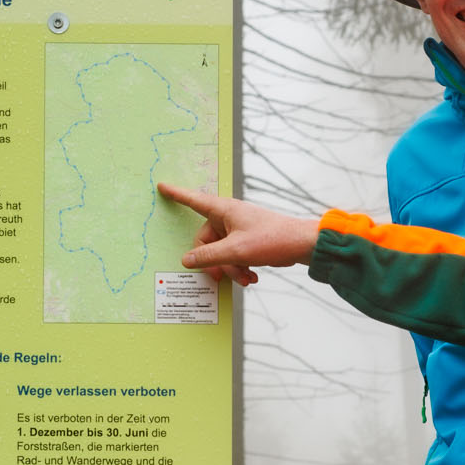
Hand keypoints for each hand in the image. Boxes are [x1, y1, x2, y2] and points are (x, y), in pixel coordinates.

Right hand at [157, 182, 321, 285]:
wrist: (301, 244)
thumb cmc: (271, 240)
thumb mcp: (236, 251)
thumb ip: (208, 256)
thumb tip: (186, 260)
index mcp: (224, 210)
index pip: (193, 200)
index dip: (177, 194)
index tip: (162, 186)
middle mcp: (229, 217)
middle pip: (207, 241)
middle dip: (216, 262)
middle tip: (224, 276)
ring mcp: (239, 229)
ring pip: (221, 251)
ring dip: (230, 268)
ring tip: (245, 279)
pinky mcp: (248, 239)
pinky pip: (233, 255)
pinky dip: (239, 267)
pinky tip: (251, 276)